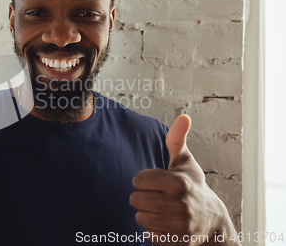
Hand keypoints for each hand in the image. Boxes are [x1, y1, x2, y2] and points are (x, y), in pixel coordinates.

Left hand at [129, 115, 236, 245]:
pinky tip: (166, 224)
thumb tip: (183, 116)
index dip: (142, 180)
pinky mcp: (176, 242)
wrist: (214, 223)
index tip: (152, 182)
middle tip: (156, 197)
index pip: (138, 180)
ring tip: (162, 210)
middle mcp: (179, 204)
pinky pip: (148, 235)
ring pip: (139, 218)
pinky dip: (154, 231)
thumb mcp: (186, 163)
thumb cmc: (194, 188)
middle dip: (142, 198)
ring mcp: (178, 225)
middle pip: (135, 200)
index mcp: (179, 182)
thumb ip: (177, 140)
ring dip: (147, 215)